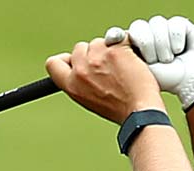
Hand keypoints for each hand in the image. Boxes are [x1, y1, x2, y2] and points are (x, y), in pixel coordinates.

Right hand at [46, 36, 164, 124]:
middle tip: (108, 67)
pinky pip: (118, 37)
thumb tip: (82, 67)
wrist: (140, 110)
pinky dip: (126, 45)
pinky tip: (132, 59)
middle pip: (79, 48)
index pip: (53, 63)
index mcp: (71, 85)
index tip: (75, 61)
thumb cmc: (120, 109)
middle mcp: (81, 70)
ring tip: (122, 66)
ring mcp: (97, 58)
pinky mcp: (114, 49)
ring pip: (98, 41)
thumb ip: (81, 82)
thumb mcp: (89, 99)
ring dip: (109, 49)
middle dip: (92, 53)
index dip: (65, 59)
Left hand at [117, 15, 193, 109]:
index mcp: (131, 50)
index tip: (116, 40)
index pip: (123, 33)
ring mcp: (164, 32)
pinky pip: (173, 23)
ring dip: (162, 45)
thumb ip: (118, 57)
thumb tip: (110, 36)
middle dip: (147, 45)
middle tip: (154, 63)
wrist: (192, 85)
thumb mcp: (133, 73)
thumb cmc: (161, 84)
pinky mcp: (181, 27)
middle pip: (139, 27)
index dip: (122, 36)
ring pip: (156, 23)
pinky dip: (176, 39)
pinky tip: (180, 52)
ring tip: (169, 60)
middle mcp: (148, 38)